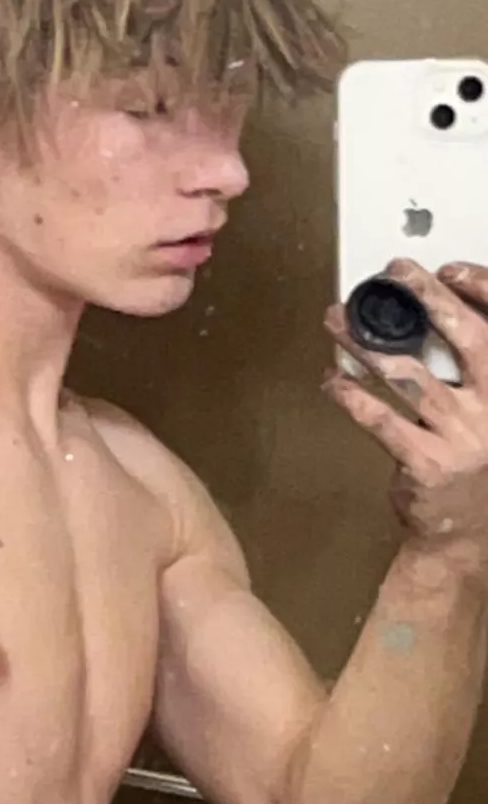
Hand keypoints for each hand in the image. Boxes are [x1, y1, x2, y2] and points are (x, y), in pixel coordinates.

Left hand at [324, 260, 487, 570]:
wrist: (466, 534)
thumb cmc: (472, 464)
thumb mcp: (485, 413)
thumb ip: (468, 373)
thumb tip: (425, 319)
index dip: (481, 290)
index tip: (449, 268)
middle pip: (467, 338)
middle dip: (429, 298)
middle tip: (395, 274)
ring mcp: (462, 436)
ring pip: (409, 376)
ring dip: (366, 345)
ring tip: (337, 323)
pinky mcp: (426, 463)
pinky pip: (381, 421)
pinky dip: (351, 397)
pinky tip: (332, 381)